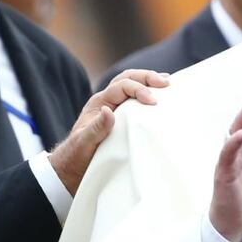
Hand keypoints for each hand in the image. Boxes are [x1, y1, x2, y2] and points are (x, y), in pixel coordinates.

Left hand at [48, 69, 169, 194]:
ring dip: (149, 80)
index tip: (153, 102)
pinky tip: (162, 94)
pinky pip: (135, 96)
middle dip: (147, 77)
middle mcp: (107, 99)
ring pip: (132, 82)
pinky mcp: (122, 113)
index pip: (122, 86)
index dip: (139, 90)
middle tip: (166, 82)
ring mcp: (114, 105)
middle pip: (127, 77)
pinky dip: (149, 91)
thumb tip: (108, 110)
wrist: (73, 164)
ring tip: (167, 82)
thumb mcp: (85, 143)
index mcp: (99, 102)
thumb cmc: (77, 155)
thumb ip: (97, 127)